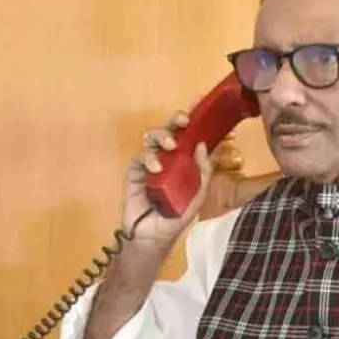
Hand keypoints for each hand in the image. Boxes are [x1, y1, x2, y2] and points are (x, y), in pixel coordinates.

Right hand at [121, 99, 212, 248]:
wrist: (152, 238)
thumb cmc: (175, 218)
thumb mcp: (196, 196)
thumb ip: (202, 172)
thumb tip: (204, 145)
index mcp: (185, 161)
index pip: (191, 134)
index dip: (197, 117)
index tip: (201, 100)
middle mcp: (168, 158)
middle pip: (171, 130)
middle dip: (177, 120)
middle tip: (185, 121)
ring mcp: (151, 164)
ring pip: (154, 138)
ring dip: (163, 136)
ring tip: (171, 146)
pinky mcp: (135, 173)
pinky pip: (140, 157)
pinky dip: (149, 158)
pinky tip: (156, 167)